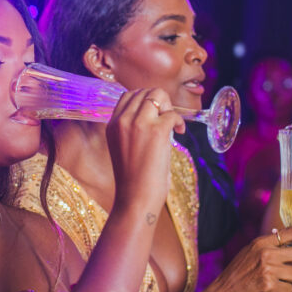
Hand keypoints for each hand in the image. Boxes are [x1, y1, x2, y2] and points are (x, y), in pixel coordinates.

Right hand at [106, 88, 186, 213]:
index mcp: (112, 125)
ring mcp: (138, 124)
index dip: (146, 101)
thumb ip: (132, 129)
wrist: (135, 200)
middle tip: (166, 121)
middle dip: (160, 102)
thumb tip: (156, 114)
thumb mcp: (123, 148)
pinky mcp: (156, 131)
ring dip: (169, 108)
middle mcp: (122, 120)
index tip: (156, 115)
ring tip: (172, 126)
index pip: (128, 95)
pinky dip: (180, 121)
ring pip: (158, 94)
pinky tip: (180, 132)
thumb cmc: (133, 179)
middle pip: (144, 91)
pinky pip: (172, 113)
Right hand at [209, 226, 291, 291]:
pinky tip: (271, 290)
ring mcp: (269, 270)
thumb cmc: (238, 274)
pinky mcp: (271, 287)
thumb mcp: (250, 252)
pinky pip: (290, 289)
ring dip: (291, 280)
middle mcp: (266, 254)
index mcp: (261, 242)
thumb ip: (269, 246)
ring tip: (277, 281)